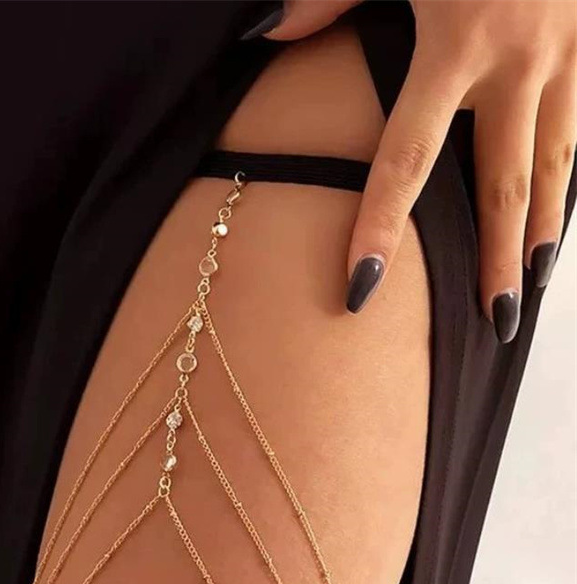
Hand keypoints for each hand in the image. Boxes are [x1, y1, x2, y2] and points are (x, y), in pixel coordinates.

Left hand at [244, 0, 575, 342]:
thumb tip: (264, 33)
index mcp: (457, 45)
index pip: (404, 162)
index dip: (379, 231)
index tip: (360, 291)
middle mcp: (520, 62)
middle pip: (503, 186)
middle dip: (497, 261)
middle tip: (494, 323)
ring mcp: (570, 54)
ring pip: (561, 163)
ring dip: (545, 231)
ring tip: (530, 285)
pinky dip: (572, 178)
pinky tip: (558, 215)